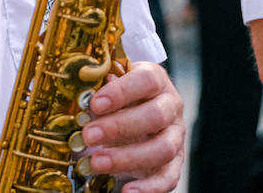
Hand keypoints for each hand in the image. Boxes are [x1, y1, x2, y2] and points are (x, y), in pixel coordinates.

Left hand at [80, 61, 185, 192]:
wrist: (139, 111)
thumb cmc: (121, 97)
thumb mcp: (111, 87)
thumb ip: (101, 87)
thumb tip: (86, 90)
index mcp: (156, 80)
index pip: (146, 80)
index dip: (122, 91)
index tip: (95, 104)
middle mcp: (171, 107)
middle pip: (155, 116)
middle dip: (119, 127)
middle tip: (89, 135)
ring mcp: (176, 136)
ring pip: (163, 148)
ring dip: (128, 157)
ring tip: (97, 162)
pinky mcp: (175, 163)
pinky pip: (169, 178)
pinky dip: (149, 187)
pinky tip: (127, 190)